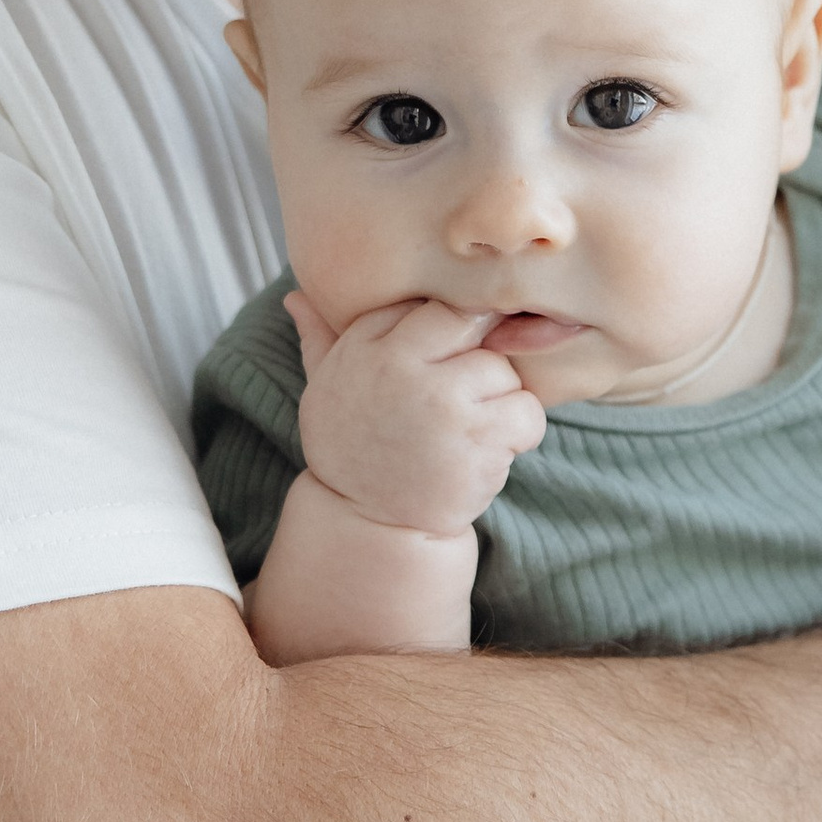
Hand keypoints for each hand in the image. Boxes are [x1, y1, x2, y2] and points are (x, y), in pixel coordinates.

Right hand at [290, 290, 544, 535]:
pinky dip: (519, 434)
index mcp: (365, 344)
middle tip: (456, 402)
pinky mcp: (477, 440)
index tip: (442, 364)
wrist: (368, 525)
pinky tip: (484, 454)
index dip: (448, 334)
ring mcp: (442, 403)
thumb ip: (319, 338)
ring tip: (466, 432)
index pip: (432, 305)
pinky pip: (526, 413)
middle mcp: (400, 366)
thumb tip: (295, 296)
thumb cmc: (352, 450)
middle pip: (473, 327)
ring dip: (499, 402)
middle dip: (475, 362)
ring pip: (504, 371)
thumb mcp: (326, 389)